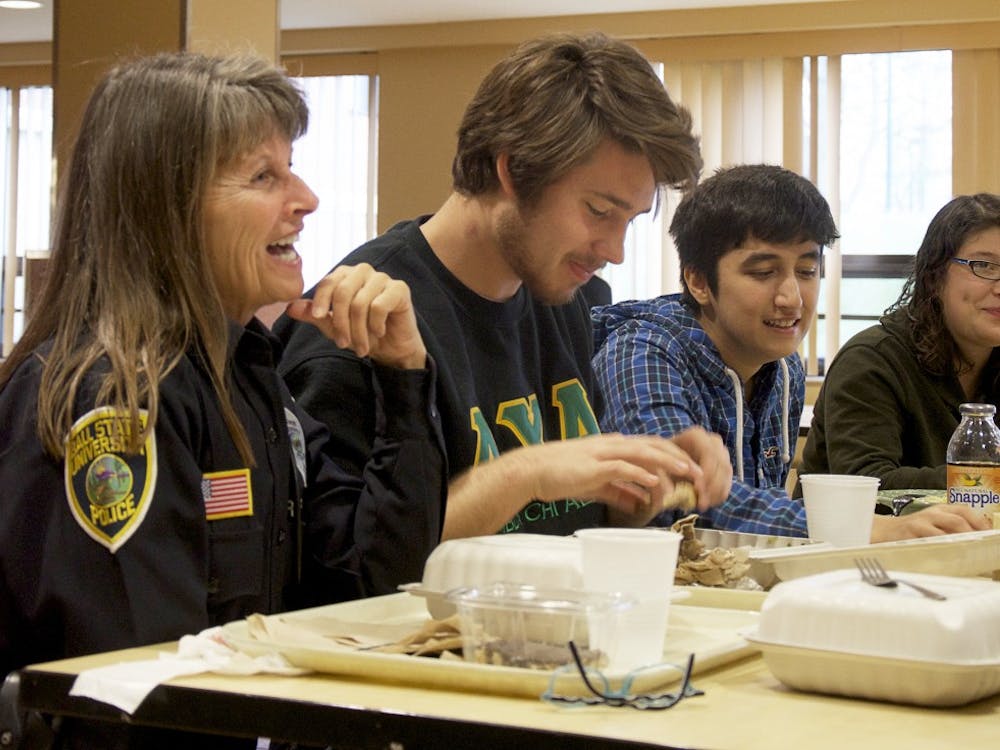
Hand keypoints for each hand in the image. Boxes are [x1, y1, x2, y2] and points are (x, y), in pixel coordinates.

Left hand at [285, 263, 426, 369]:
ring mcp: (383, 278)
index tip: (318, 317)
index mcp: (346, 276)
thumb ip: (314, 315)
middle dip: (341, 322)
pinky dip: (376, 324)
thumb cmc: (363, 333)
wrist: (392, 349)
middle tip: (343, 344)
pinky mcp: (400, 289)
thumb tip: (290, 307)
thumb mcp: (333, 327)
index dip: (321, 300)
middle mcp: (363, 272)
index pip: (329, 281)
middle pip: (343, 292)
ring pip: (360, 302)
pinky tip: (379, 331)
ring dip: (359, 330)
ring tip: (361, 346)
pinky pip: (379, 306)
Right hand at [519, 429, 730, 521]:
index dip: (674, 457)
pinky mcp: (595, 466)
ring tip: (687, 474)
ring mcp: (604, 453)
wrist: (535, 471)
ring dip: (667, 464)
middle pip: (654, 446)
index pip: (651, 446)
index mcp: (615, 447)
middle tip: (699, 473)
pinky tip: (656, 484)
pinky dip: (641, 474)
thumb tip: (640, 503)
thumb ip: (620, 491)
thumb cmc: (563, 476)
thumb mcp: (597, 485)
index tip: (692, 471)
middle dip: (679, 458)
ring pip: (643, 453)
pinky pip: (623, 467)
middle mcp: (613, 445)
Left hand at [664, 426, 731, 510]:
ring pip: (726, 473)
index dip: (706, 473)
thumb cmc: (663, 461)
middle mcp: (712, 441)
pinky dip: (720, 493)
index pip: (709, 454)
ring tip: (703, 505)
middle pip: (721, 464)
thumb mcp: (662, 465)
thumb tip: (680, 492)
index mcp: (697, 436)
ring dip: (716, 492)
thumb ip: (670, 475)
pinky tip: (709, 503)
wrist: (669, 461)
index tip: (697, 490)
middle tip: (701, 503)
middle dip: (712, 486)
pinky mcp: (725, 466)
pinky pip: (728, 480)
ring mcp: (721, 453)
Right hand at [871, 503, 991, 542]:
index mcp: (939, 509)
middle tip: (981, 547)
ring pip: (943, 532)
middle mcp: (930, 514)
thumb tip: (977, 543)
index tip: (990, 535)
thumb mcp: (932, 523)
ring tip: (968, 554)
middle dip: (971, 534)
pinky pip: (927, 543)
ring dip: (958, 543)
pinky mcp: (908, 535)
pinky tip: (946, 558)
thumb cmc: (913, 530)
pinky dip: (938, 550)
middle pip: (956, 520)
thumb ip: (950, 528)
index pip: (963, 510)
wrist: (883, 531)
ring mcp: (919, 523)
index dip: (979, 522)